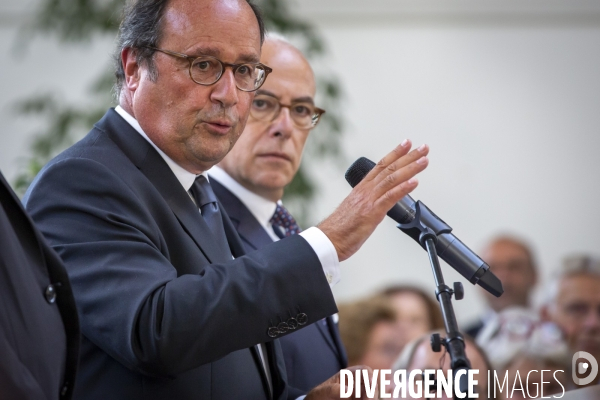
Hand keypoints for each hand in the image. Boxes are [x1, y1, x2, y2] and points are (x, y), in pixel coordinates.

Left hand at [306, 365, 379, 399]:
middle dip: (373, 392)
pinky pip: (369, 399)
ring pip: (373, 396)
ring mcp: (360, 396)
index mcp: (349, 375)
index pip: (364, 371)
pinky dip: (370, 399)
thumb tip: (348, 390)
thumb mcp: (322, 392)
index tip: (371, 384)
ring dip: (372, 397)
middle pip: (373, 385)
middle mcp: (358, 385)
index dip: (370, 376)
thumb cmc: (319, 396)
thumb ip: (333, 390)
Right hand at [318, 140, 428, 260]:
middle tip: (423, 148)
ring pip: (392, 179)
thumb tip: (379, 202)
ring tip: (424, 160)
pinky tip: (414, 182)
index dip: (395, 153)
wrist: (328, 240)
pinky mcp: (372, 212)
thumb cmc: (340, 229)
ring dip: (410, 168)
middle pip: (389, 168)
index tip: (407, 144)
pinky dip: (403, 188)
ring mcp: (369, 200)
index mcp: (362, 189)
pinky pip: (390, 197)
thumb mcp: (355, 210)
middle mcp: (366, 191)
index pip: (380, 166)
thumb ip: (368, 202)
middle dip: (409, 156)